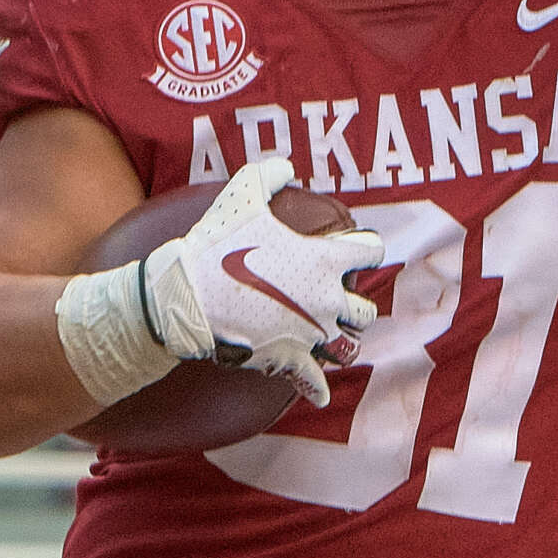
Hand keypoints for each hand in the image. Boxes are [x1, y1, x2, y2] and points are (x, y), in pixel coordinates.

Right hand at [140, 158, 383, 405]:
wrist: (186, 295)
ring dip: (342, 342)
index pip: (371, 252)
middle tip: (334, 298)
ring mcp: (310, 335)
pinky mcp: (288, 361)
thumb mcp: (242, 196)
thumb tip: (284, 166)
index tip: (354, 250)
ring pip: (349, 348)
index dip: (364, 248)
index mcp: (325, 261)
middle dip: (354, 303)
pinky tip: (318, 391)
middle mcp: (327, 301)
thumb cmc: (216, 244)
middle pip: (366, 309)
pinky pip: (313, 382)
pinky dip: (316, 387)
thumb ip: (269, 175)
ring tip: (328, 337)